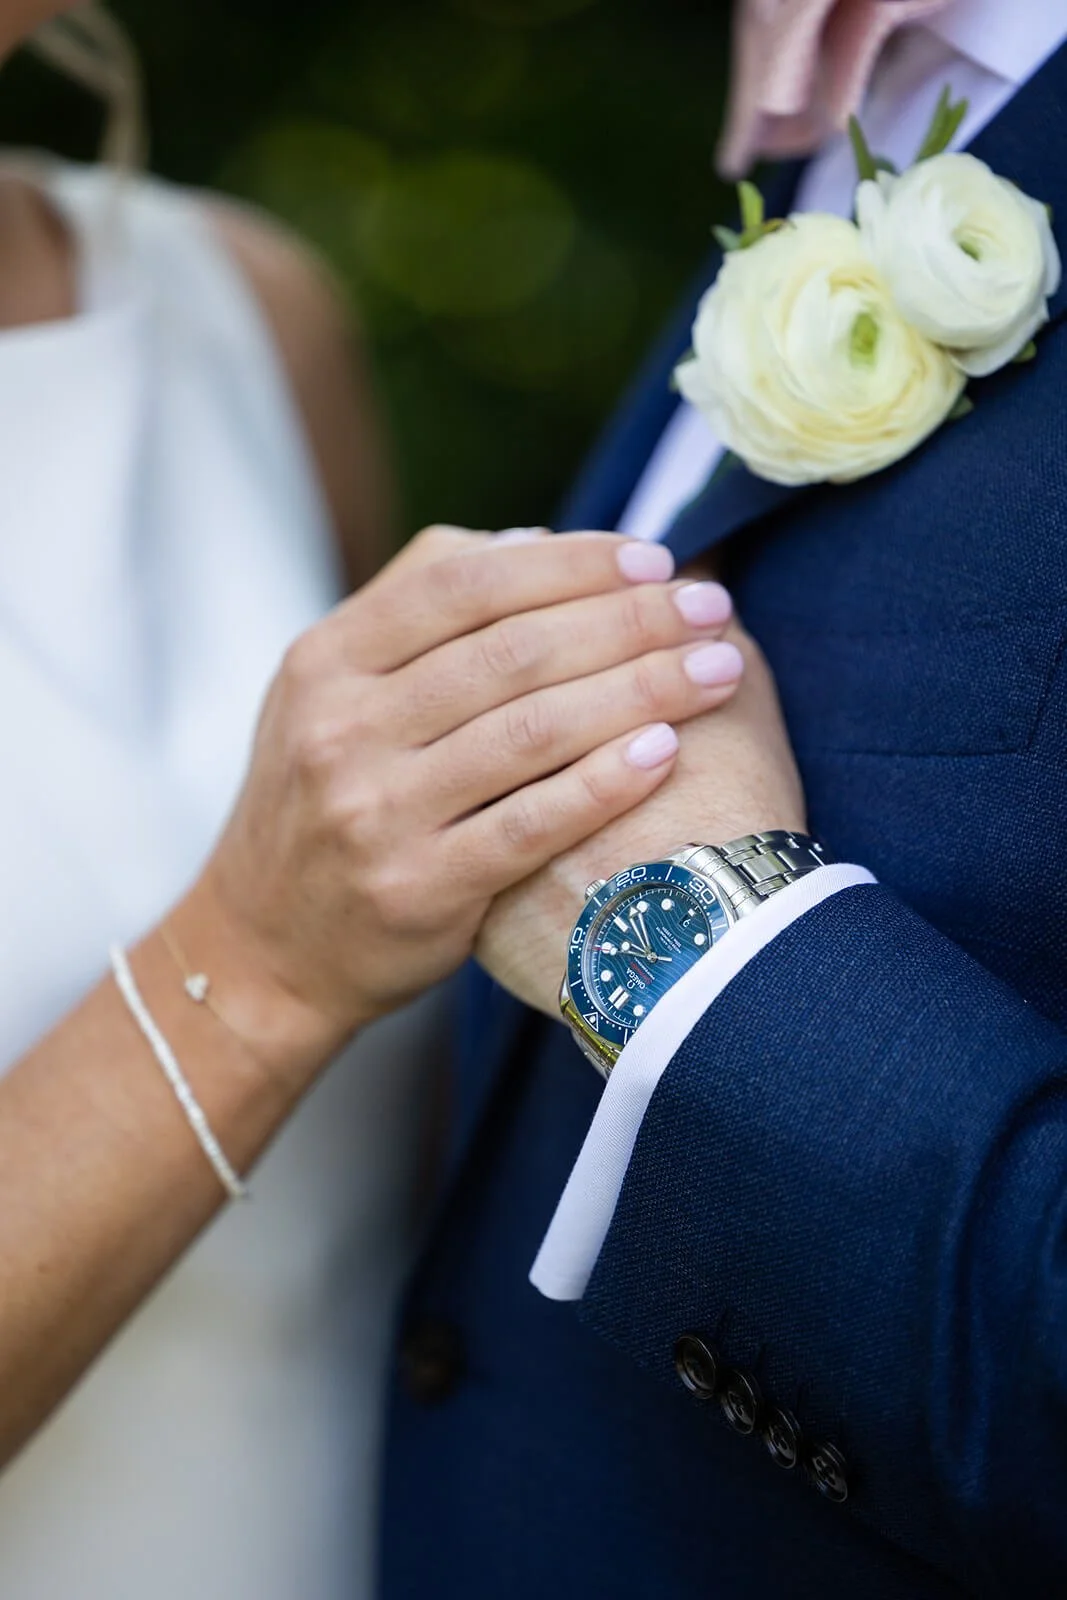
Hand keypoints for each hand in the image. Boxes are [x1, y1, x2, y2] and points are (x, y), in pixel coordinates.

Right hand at [178, 527, 744, 1075]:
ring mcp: (377, 812)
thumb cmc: (322, 799)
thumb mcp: (331, 690)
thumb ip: (418, 606)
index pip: (462, 582)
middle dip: (627, 620)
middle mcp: (342, 728)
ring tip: (718, 668)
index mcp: (326, 659)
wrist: (264, 948)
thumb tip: (535, 541)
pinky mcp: (418, 888)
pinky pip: (530, 824)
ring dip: (640, 690)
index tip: (652, 558)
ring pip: (531, 731)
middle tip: (709, 606)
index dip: (569, 563)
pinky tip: (666, 751)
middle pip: (512, 651)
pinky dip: (604, 783)